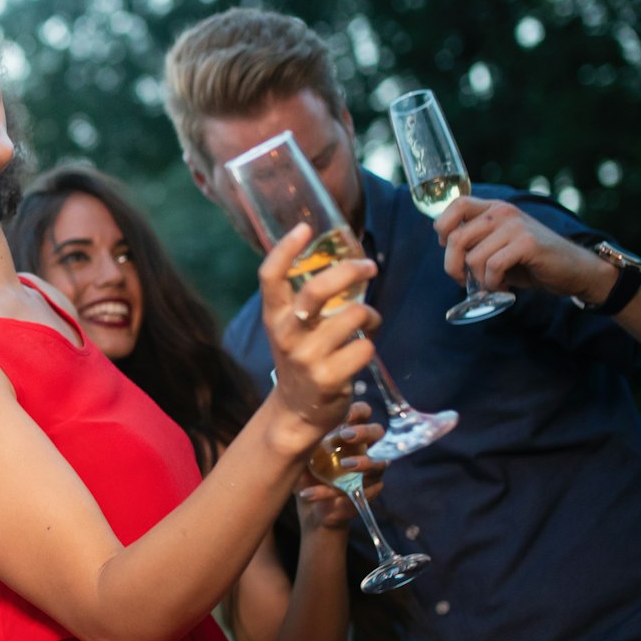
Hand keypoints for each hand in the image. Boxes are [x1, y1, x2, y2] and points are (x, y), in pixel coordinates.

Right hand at [260, 223, 378, 443]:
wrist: (297, 411)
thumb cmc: (302, 358)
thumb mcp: (291, 328)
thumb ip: (306, 299)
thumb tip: (345, 261)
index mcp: (274, 317)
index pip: (269, 277)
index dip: (284, 250)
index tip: (304, 229)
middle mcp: (286, 334)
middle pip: (316, 291)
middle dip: (349, 272)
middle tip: (369, 267)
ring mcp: (307, 358)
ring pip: (352, 317)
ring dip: (369, 314)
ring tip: (368, 321)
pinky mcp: (329, 378)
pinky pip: (364, 348)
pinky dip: (370, 344)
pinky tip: (363, 349)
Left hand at [296, 401, 384, 528]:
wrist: (310, 506)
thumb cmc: (307, 471)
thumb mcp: (301, 454)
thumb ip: (301, 440)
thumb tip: (288, 425)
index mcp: (350, 434)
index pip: (364, 413)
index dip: (358, 410)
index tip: (343, 413)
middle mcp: (364, 449)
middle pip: (377, 433)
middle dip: (364, 432)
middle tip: (345, 435)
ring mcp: (369, 473)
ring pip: (377, 465)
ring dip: (361, 463)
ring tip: (344, 464)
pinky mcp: (365, 495)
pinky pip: (355, 493)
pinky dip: (329, 493)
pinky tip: (309, 494)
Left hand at [434, 195, 613, 301]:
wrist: (573, 270)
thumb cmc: (530, 262)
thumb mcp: (498, 246)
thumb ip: (475, 242)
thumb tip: (446, 250)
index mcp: (494, 208)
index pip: (457, 204)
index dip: (443, 228)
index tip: (448, 248)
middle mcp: (503, 211)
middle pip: (456, 237)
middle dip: (452, 266)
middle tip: (464, 281)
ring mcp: (515, 225)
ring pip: (473, 256)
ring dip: (477, 280)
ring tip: (491, 286)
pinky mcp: (527, 243)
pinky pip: (493, 266)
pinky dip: (493, 284)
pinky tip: (503, 288)